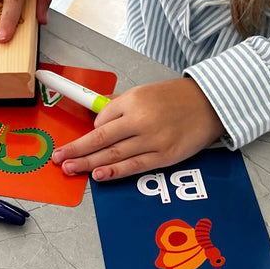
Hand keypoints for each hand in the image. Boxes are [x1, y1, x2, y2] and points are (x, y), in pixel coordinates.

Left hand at [52, 78, 224, 180]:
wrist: (211, 104)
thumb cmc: (177, 98)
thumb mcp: (145, 92)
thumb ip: (121, 105)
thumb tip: (98, 116)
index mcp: (134, 100)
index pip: (102, 119)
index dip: (91, 130)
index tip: (84, 139)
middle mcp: (140, 120)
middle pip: (100, 138)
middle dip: (77, 149)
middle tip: (58, 158)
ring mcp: (152, 140)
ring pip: (113, 155)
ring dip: (88, 163)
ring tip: (70, 168)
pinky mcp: (164, 156)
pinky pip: (134, 166)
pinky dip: (114, 172)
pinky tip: (98, 175)